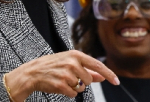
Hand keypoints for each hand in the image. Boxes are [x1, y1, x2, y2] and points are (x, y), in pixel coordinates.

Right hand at [4, 50, 118, 99]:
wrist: (33, 72)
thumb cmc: (53, 66)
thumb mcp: (70, 63)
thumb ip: (88, 70)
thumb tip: (102, 76)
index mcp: (75, 55)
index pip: (97, 64)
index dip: (108, 74)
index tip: (116, 81)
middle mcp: (72, 63)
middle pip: (89, 79)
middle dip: (82, 81)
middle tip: (69, 76)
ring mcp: (67, 74)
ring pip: (81, 87)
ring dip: (74, 87)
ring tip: (63, 80)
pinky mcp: (61, 84)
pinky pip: (73, 94)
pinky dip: (68, 93)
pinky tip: (59, 86)